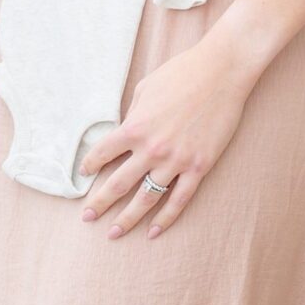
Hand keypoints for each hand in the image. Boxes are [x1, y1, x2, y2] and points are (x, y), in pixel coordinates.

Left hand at [79, 29, 258, 238]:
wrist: (221, 72)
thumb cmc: (182, 73)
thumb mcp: (146, 88)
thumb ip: (133, 115)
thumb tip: (124, 132)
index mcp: (135, 127)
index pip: (102, 153)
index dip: (89, 164)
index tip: (83, 175)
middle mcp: (152, 149)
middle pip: (118, 184)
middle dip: (100, 203)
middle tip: (87, 217)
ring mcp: (176, 161)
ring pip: (146, 199)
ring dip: (128, 218)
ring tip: (114, 232)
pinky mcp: (199, 167)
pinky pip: (179, 200)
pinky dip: (166, 219)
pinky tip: (154, 231)